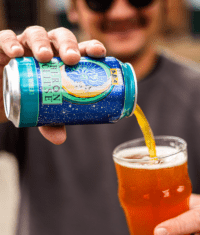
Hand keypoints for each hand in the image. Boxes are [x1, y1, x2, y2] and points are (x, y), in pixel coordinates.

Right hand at [0, 26, 105, 143]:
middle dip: (68, 45)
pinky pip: (4, 38)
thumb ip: (51, 122)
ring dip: (42, 42)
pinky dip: (10, 42)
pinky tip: (16, 53)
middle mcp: (46, 50)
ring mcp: (25, 46)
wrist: (3, 97)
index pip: (79, 49)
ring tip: (45, 57)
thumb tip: (59, 139)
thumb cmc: (29, 99)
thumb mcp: (42, 112)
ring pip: (35, 33)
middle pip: (60, 37)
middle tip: (71, 60)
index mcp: (61, 61)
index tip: (99, 53)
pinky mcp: (3, 49)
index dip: (90, 47)